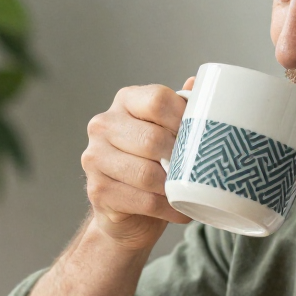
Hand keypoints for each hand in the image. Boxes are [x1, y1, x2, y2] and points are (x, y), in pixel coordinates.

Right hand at [81, 80, 192, 250]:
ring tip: (190, 192)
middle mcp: (103, 125)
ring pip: (147, 174)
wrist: (127, 211)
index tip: (201, 135)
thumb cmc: (152, 164)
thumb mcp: (167, 132)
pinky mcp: (97, 191)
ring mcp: (95, 158)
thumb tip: (200, 84)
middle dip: (180, 158)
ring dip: (174, 187)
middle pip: (152, 139)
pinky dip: (168, 209)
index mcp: (125, 102)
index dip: (183, 118)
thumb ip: (180, 110)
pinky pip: (143, 201)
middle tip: (198, 169)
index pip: (157, 100)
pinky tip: (180, 210)